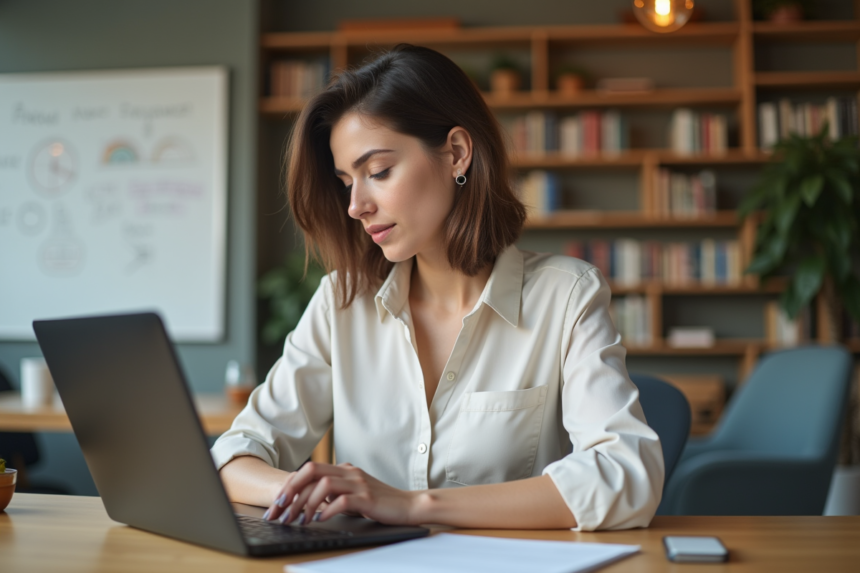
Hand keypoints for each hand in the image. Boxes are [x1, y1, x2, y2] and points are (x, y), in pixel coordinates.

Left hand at [262, 462, 418, 525]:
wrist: (408, 505)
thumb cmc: (380, 503)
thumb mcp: (354, 494)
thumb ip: (335, 492)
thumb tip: (309, 502)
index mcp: (344, 469)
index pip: (310, 469)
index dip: (290, 485)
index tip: (278, 504)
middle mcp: (349, 472)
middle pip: (312, 471)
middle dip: (292, 490)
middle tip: (280, 509)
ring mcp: (359, 483)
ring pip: (324, 484)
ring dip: (307, 503)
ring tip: (300, 520)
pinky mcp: (367, 497)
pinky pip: (342, 500)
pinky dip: (328, 510)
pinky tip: (321, 520)